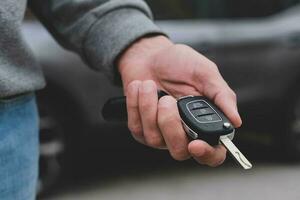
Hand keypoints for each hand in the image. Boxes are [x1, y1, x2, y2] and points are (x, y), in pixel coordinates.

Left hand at [118, 35, 241, 166]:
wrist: (150, 55)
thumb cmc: (179, 63)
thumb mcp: (205, 73)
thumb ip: (221, 95)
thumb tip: (236, 121)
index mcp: (204, 122)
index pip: (212, 153)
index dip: (207, 155)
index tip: (196, 144)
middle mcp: (183, 133)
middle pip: (179, 151)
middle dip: (170, 124)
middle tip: (167, 99)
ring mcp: (160, 134)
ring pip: (154, 139)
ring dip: (149, 108)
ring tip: (150, 85)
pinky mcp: (141, 129)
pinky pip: (136, 127)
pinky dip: (136, 104)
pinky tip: (139, 88)